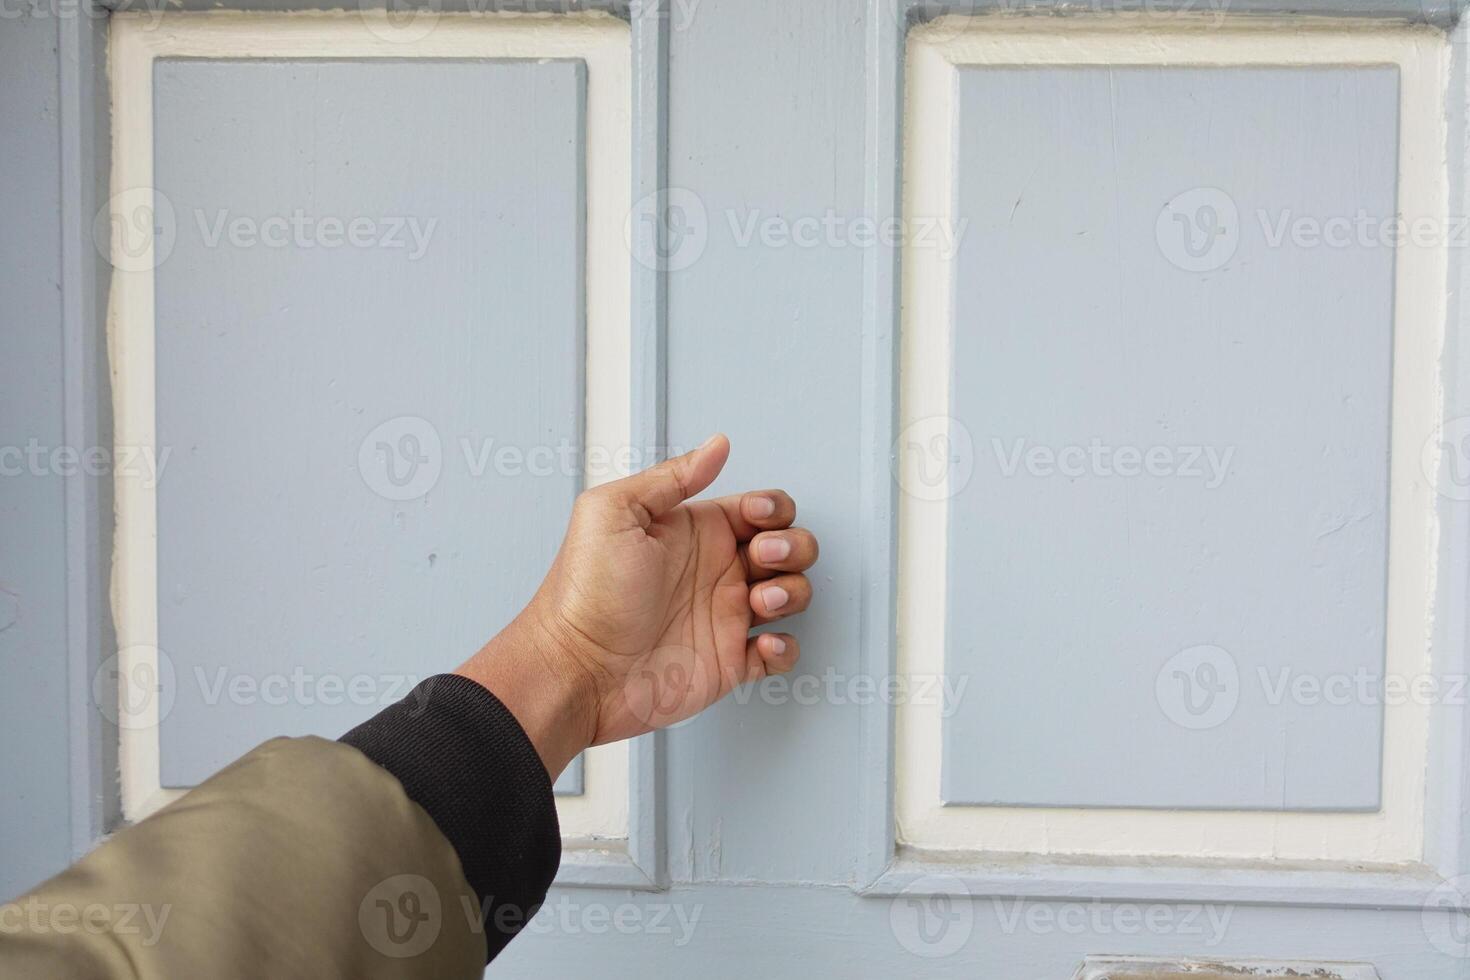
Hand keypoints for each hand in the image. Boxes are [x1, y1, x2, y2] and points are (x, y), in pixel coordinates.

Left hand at [455, 435, 818, 777]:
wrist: (575, 671)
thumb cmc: (583, 594)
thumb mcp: (614, 512)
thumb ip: (671, 476)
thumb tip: (715, 445)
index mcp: (694, 532)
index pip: (758, 508)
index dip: (772, 507)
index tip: (757, 516)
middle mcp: (714, 571)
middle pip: (786, 546)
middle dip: (791, 546)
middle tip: (761, 557)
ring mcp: (724, 617)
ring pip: (791, 594)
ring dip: (792, 592)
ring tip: (759, 603)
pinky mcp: (729, 662)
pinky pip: (779, 652)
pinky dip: (785, 648)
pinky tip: (761, 643)